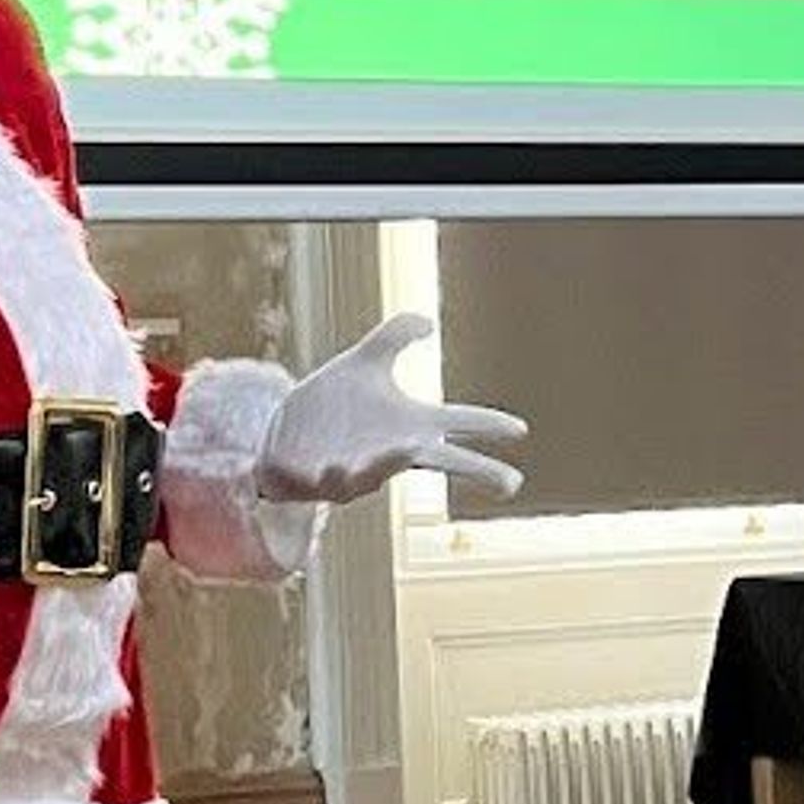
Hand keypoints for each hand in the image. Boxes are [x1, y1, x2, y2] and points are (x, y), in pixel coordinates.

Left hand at [258, 315, 528, 511]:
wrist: (282, 436)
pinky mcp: (321, 479)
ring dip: (391, 461)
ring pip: (381, 471)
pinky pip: (331, 481)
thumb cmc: (333, 406)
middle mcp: (391, 452)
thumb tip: (429, 321)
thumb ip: (395, 336)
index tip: (521, 429)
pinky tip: (336, 465)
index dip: (489, 426)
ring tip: (408, 447)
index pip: (457, 424)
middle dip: (478, 472)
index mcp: (408, 426)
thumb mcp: (364, 361)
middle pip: (444, 463)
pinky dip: (336, 474)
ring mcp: (358, 470)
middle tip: (511, 482)